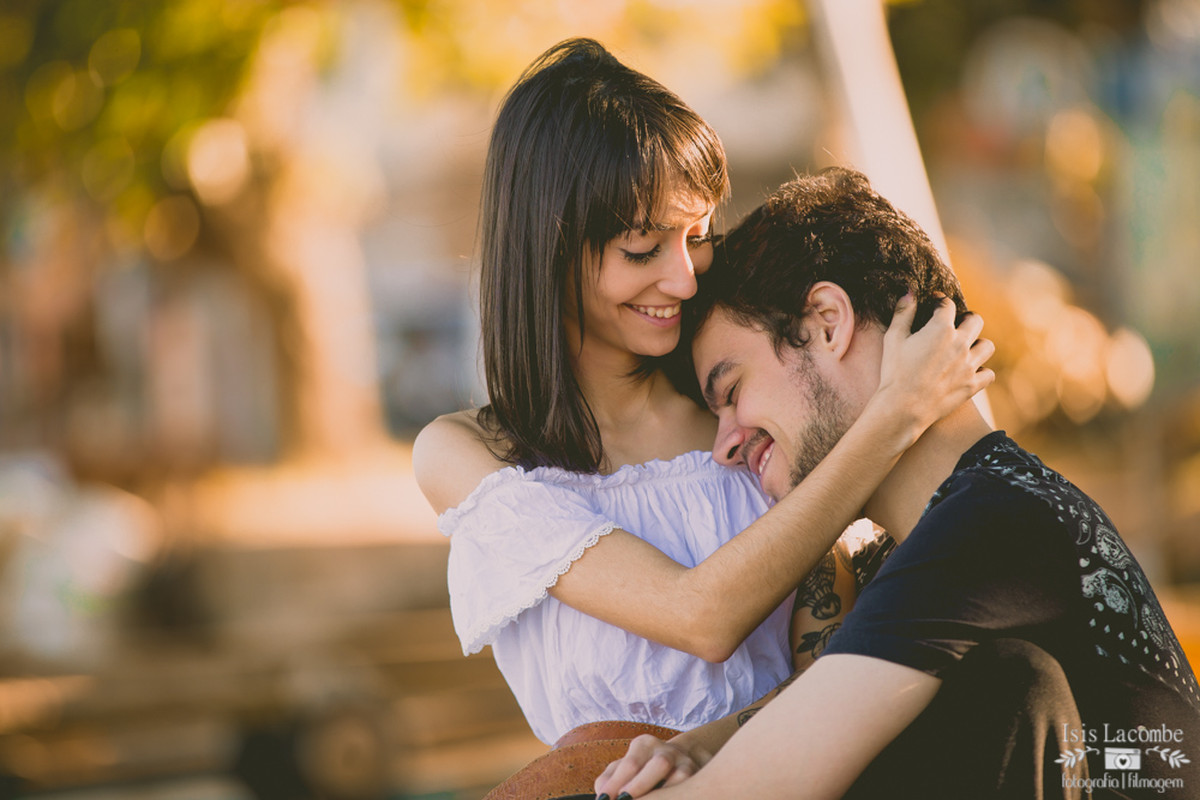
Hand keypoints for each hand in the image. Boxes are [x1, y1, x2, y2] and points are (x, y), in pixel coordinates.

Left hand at [593, 734, 704, 798]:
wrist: (680, 757)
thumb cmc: (642, 767)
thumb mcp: (623, 767)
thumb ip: (609, 779)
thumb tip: (602, 795)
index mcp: (644, 744)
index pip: (631, 763)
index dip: (617, 783)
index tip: (605, 798)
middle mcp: (667, 750)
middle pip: (659, 765)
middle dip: (642, 785)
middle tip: (624, 799)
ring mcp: (687, 763)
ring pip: (681, 777)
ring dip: (665, 792)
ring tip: (652, 799)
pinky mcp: (700, 775)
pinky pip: (691, 786)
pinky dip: (678, 794)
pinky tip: (669, 797)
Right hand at [874, 294, 994, 438]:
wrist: (903, 407)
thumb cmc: (895, 372)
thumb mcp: (893, 338)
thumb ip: (903, 312)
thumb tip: (910, 292)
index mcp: (941, 329)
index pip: (947, 305)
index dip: (940, 301)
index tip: (935, 303)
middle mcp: (960, 344)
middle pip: (975, 320)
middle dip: (966, 319)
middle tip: (956, 324)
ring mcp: (969, 365)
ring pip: (987, 346)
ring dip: (978, 343)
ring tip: (966, 347)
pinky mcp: (972, 385)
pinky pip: (988, 373)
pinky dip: (982, 370)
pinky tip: (970, 371)